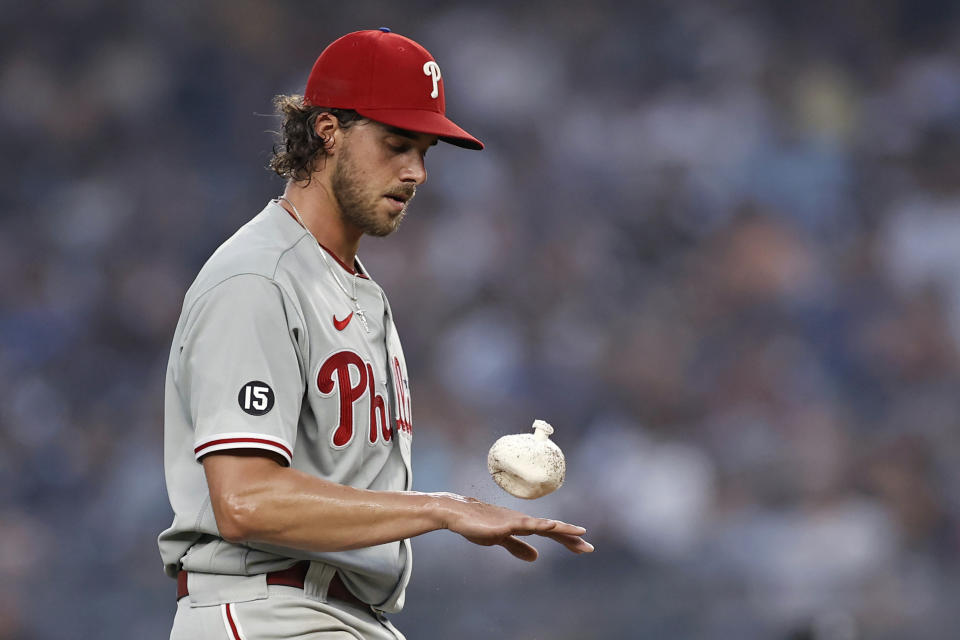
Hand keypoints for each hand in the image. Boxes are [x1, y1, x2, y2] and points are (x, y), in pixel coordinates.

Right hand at [429, 492, 593, 561]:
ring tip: (580, 533)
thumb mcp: (501, 539)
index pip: (551, 533)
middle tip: (590, 548)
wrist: (458, 514)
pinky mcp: (506, 523)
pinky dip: (540, 525)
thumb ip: (518, 547)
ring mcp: (516, 520)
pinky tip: (551, 526)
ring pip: (544, 525)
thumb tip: (536, 557)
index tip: (584, 548)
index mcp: (524, 526)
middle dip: (571, 539)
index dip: (567, 540)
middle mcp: (524, 521)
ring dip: (562, 530)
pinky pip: (526, 525)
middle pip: (553, 530)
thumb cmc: (478, 524)